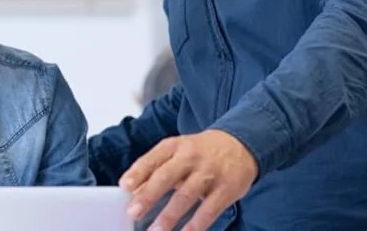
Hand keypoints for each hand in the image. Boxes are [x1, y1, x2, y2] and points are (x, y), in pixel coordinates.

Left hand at [120, 130, 257, 230]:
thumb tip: (133, 191)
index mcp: (175, 146)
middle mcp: (191, 157)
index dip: (138, 172)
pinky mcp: (226, 189)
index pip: (153, 158)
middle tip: (134, 212)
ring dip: (169, 215)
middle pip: (167, 176)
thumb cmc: (201, 152)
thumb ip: (156, 170)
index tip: (125, 186)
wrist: (241, 144)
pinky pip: (209, 209)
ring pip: (186, 195)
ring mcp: (210, 172)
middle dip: (149, 195)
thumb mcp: (178, 152)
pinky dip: (196, 224)